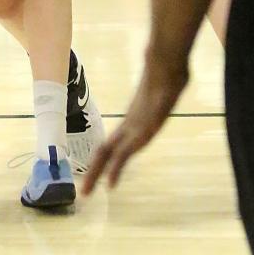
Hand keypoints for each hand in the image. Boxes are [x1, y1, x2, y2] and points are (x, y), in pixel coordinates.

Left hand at [82, 58, 188, 194]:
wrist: (165, 61)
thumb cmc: (167, 71)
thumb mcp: (163, 88)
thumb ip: (161, 91)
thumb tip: (169, 79)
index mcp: (132, 120)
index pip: (112, 144)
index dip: (102, 160)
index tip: (95, 177)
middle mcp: (130, 125)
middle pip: (105, 151)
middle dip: (94, 172)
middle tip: (84, 193)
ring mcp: (134, 127)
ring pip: (110, 154)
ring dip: (98, 173)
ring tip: (88, 191)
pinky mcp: (141, 128)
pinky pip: (125, 152)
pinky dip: (116, 169)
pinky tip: (110, 183)